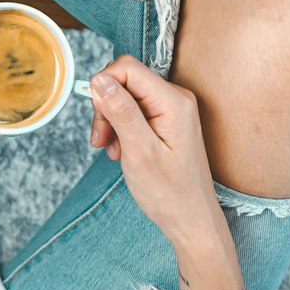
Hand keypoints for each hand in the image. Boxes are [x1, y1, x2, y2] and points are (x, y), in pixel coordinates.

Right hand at [89, 54, 223, 247]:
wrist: (191, 221)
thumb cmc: (169, 193)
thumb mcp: (138, 151)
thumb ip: (121, 111)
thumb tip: (100, 78)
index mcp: (173, 101)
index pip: (127, 68)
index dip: (104, 86)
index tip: (98, 118)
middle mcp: (175, 98)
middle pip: (124, 80)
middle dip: (105, 106)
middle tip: (101, 140)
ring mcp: (171, 109)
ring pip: (125, 95)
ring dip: (110, 119)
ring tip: (110, 149)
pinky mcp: (165, 120)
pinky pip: (133, 110)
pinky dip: (120, 127)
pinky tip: (120, 150)